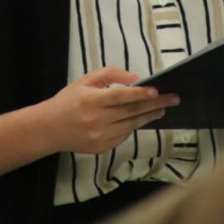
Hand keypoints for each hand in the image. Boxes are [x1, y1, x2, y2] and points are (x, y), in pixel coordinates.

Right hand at [43, 65, 179, 154]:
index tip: (157, 91)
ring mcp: (100, 137)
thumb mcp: (86, 80)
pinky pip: (123, 136)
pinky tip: (141, 118)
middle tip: (173, 99)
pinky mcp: (101, 148)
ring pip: (131, 125)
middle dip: (155, 104)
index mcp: (92, 100)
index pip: (121, 96)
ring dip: (148, 116)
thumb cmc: (69, 100)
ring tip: (162, 108)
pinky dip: (133, 126)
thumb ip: (110, 75)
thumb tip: (135, 79)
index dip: (140, 94)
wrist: (50, 128)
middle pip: (132, 111)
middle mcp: (97, 120)